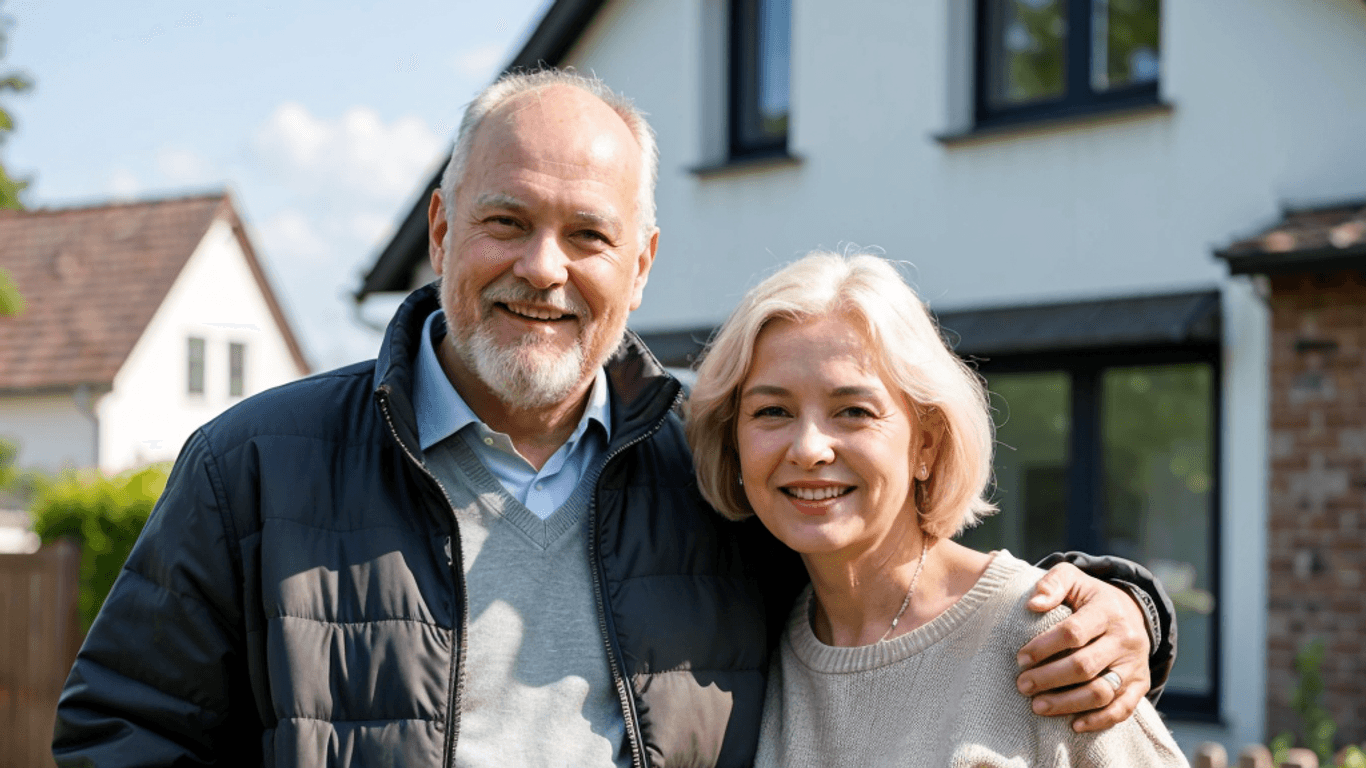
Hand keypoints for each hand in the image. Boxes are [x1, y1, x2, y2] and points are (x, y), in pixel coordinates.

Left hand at [1014, 562, 1151, 731]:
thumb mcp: (1072, 578)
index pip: (1073, 632)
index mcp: (1107, 610)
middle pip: (1085, 666)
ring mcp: (1135, 664)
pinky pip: (1123, 709)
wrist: (1131, 610)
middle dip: (1049, 678)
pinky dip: (1099, 720)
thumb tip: (1033, 604)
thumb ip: (1052, 584)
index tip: (1020, 658)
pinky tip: (1074, 725)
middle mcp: (1125, 639)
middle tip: (1022, 685)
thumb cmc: (1089, 596)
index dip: (1044, 647)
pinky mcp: (1140, 684)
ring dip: (1067, 703)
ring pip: (1102, 692)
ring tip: (1037, 706)